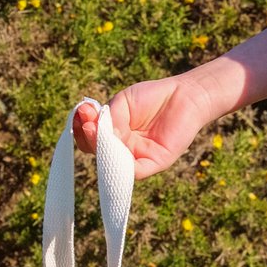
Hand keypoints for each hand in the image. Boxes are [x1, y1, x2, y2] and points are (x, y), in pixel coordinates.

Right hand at [72, 77, 209, 180]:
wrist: (184, 95)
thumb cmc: (153, 97)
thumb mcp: (123, 103)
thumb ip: (109, 118)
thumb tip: (98, 135)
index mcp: (113, 135)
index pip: (90, 139)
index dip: (81, 128)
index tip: (81, 111)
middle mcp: (122, 149)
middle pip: (97, 153)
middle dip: (87, 137)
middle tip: (87, 120)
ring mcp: (137, 157)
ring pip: (112, 164)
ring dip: (100, 149)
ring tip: (93, 129)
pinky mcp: (154, 163)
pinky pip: (134, 171)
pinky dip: (120, 164)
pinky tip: (112, 144)